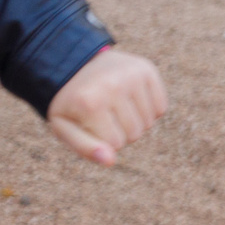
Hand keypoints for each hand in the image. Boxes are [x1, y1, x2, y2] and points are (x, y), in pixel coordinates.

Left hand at [47, 49, 165, 165]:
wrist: (72, 64)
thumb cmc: (70, 102)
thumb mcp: (64, 127)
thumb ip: (84, 148)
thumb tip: (110, 161)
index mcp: (89, 103)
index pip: (116, 144)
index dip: (104, 138)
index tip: (90, 122)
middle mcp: (112, 86)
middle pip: (135, 134)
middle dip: (120, 130)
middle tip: (103, 112)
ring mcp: (131, 75)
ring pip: (149, 123)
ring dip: (134, 120)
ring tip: (114, 103)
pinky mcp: (146, 69)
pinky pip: (160, 107)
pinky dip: (148, 108)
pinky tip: (129, 97)